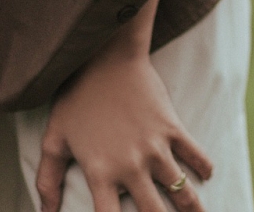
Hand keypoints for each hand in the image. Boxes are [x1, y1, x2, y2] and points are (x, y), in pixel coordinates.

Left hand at [37, 0, 212, 211]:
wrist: (106, 58)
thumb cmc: (75, 98)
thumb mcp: (54, 140)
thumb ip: (47, 181)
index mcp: (100, 173)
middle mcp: (131, 165)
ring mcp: (155, 147)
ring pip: (181, 189)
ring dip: (193, 209)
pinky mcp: (172, 127)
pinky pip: (194, 154)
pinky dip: (203, 167)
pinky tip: (206, 176)